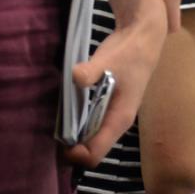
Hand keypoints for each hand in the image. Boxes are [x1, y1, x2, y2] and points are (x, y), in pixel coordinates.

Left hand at [63, 0, 167, 167]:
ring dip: (73, 138)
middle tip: (51, 131)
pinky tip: (67, 112)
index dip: (74, 154)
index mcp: (119, 119)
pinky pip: (90, 128)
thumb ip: (90, 71)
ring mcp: (113, 117)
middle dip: (70, 148)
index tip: (57, 140)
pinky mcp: (108, 109)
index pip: (95, 154)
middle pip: (91, 151)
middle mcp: (116, 123)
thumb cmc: (128, 52)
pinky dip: (76, 126)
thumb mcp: (108, 59)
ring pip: (90, 140)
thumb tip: (76, 77)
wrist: (143, 39)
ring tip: (56, 122)